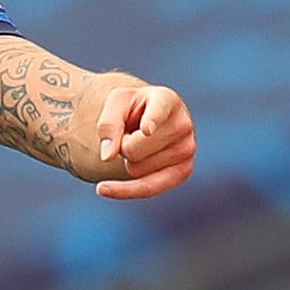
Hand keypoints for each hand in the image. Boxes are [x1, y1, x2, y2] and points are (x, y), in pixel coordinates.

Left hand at [91, 77, 194, 200]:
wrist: (148, 120)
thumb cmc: (132, 109)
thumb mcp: (115, 104)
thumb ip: (108, 124)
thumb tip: (108, 156)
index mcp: (166, 99)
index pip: (159, 109)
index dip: (152, 120)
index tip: (146, 129)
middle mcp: (183, 124)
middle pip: (133, 149)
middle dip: (122, 146)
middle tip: (131, 134)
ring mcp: (186, 150)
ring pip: (136, 169)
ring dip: (130, 161)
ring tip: (141, 145)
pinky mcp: (183, 172)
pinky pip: (147, 189)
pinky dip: (123, 190)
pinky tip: (102, 189)